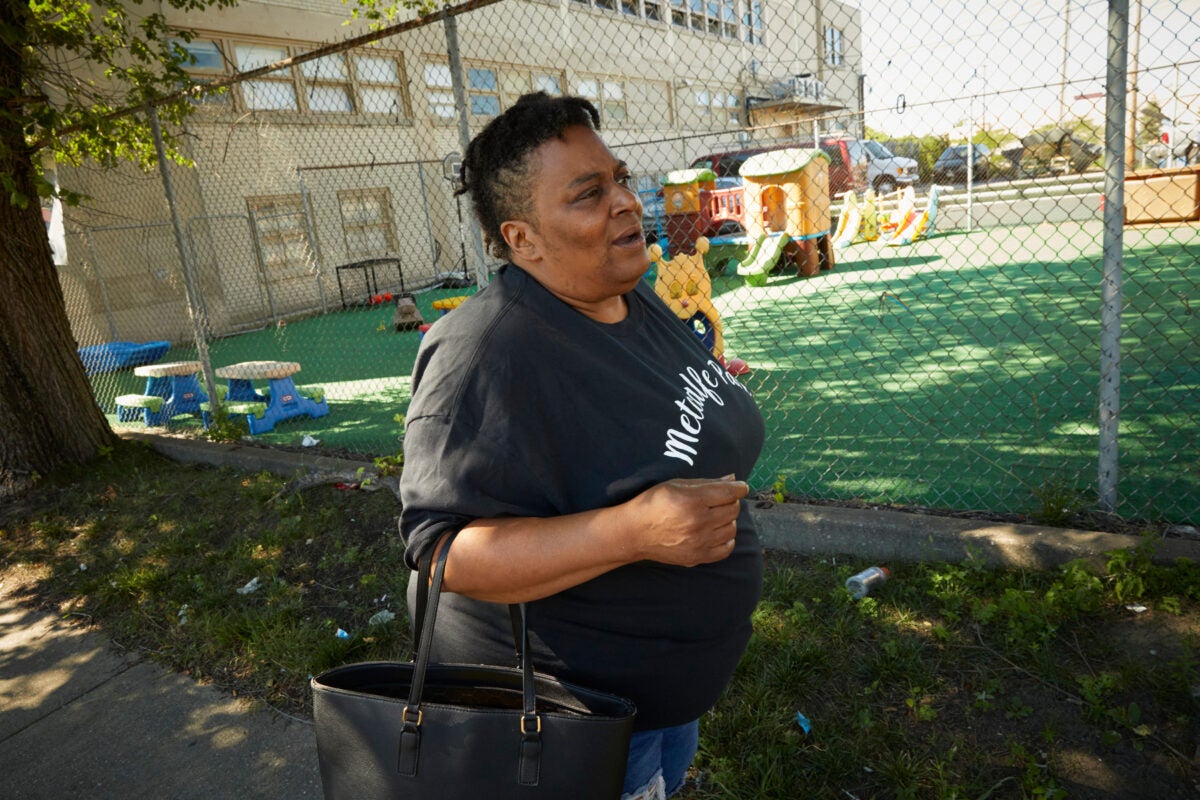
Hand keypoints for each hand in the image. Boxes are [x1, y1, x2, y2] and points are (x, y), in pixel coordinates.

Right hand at [620, 475, 747, 566]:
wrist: (634, 533)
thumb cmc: (653, 503)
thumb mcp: (676, 485)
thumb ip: (706, 483)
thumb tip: (733, 480)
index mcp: (693, 501)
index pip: (730, 493)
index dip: (740, 488)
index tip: (741, 487)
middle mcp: (699, 522)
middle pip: (733, 510)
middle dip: (731, 502)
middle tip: (721, 500)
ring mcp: (699, 542)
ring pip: (731, 528)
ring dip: (728, 520)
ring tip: (715, 516)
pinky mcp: (697, 557)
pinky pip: (726, 548)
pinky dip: (727, 539)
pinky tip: (717, 532)